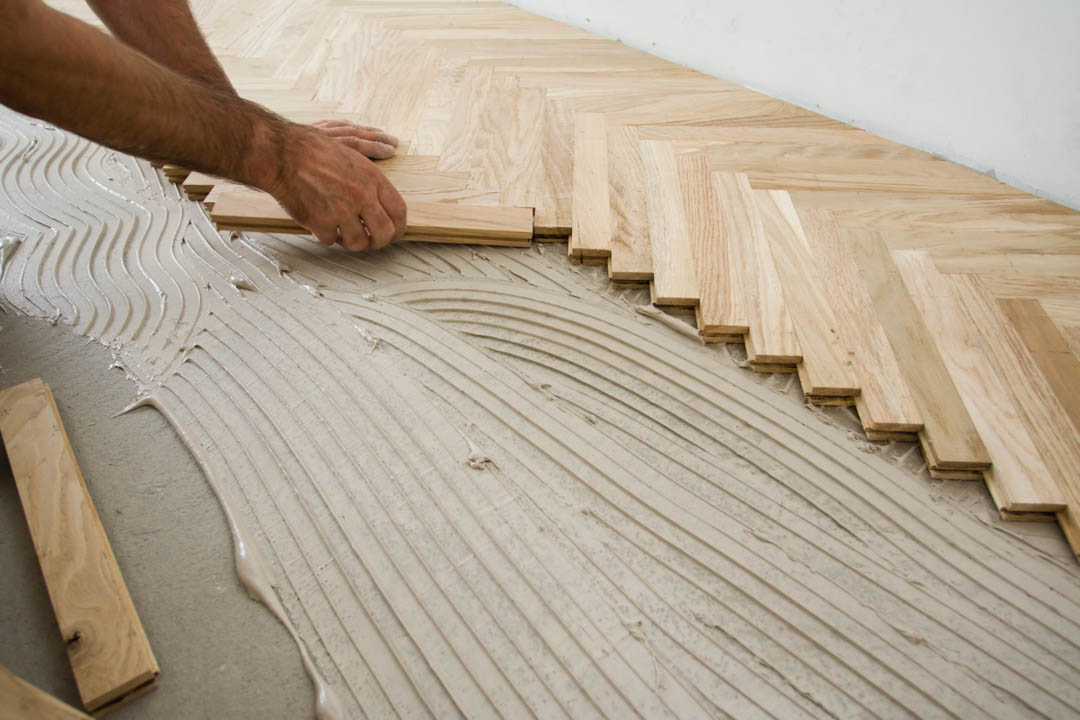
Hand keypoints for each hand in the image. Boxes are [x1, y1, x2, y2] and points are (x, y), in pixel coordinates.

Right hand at [263, 124, 406, 250]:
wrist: (283, 153)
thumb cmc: (314, 152)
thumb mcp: (353, 158)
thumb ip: (371, 183)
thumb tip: (383, 207)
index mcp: (373, 178)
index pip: (399, 211)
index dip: (398, 227)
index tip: (394, 232)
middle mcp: (361, 196)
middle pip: (385, 233)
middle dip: (379, 242)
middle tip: (371, 241)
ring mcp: (341, 211)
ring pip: (358, 243)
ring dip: (351, 241)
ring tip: (342, 231)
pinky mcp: (321, 222)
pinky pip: (330, 240)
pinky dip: (325, 235)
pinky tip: (320, 223)